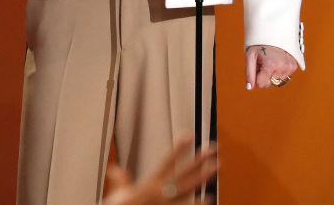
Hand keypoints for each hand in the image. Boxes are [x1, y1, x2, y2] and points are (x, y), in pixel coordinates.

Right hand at [102, 135, 217, 204]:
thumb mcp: (118, 195)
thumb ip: (121, 181)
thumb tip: (115, 170)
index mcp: (149, 184)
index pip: (167, 162)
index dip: (178, 149)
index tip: (189, 136)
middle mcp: (160, 193)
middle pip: (184, 173)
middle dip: (199, 160)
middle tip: (213, 149)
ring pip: (190, 188)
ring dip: (204, 177)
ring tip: (218, 167)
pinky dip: (198, 204)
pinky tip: (209, 198)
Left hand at [245, 44, 297, 89]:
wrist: (275, 34)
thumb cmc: (260, 45)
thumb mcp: (250, 57)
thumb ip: (249, 73)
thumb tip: (249, 88)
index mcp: (271, 65)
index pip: (260, 84)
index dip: (256, 76)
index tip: (258, 65)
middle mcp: (282, 68)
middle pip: (269, 84)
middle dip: (264, 76)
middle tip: (264, 62)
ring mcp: (290, 68)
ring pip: (277, 82)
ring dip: (272, 75)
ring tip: (271, 61)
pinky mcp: (294, 66)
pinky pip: (284, 77)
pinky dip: (279, 72)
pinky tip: (277, 62)